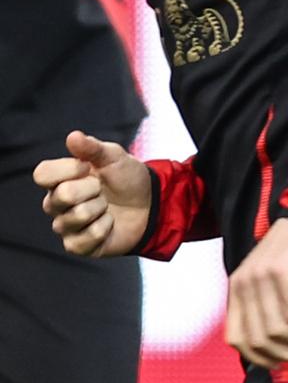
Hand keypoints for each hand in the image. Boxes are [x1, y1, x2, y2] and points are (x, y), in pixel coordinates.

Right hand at [32, 131, 152, 257]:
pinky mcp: (77, 246)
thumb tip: (73, 136)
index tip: (88, 166)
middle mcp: (55, 204)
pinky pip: (87, 237)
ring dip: (102, 208)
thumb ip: (93, 148)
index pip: (42, 174)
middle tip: (102, 189)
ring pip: (77, 216)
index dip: (68, 168)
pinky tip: (109, 223)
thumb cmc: (127, 178)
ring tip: (107, 206)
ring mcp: (65, 226)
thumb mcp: (115, 157)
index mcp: (59, 180)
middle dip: (93, 189)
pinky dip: (106, 227)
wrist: (150, 204)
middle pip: (62, 195)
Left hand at [226, 218, 287, 368]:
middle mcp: (244, 284)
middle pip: (257, 338)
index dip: (256, 357)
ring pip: (277, 328)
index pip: (235, 338)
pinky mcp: (285, 272)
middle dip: (282, 353)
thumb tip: (270, 344)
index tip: (277, 362)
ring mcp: (263, 277)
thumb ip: (262, 306)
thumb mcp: (269, 280)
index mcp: (236, 288)